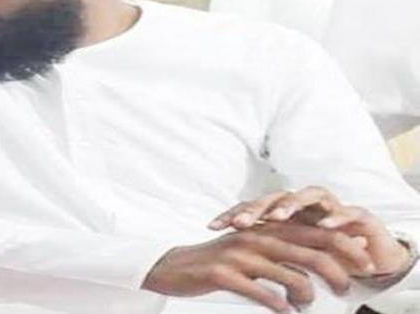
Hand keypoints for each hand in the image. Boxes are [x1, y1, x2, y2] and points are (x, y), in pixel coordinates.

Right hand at [142, 222, 374, 312]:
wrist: (174, 265)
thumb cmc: (216, 262)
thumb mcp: (249, 250)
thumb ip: (277, 252)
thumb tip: (313, 266)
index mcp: (262, 229)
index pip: (308, 233)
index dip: (339, 244)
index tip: (362, 259)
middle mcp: (253, 237)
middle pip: (305, 250)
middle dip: (333, 268)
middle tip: (347, 286)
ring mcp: (238, 255)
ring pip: (286, 273)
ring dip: (305, 293)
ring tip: (307, 305)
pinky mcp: (224, 274)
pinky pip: (259, 291)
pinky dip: (277, 304)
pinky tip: (285, 312)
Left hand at [208, 186, 410, 275]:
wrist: (366, 251)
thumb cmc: (320, 250)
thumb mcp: (288, 255)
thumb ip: (262, 254)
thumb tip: (225, 265)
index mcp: (283, 211)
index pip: (254, 209)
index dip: (233, 215)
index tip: (213, 227)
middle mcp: (302, 204)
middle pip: (274, 198)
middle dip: (256, 209)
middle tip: (241, 222)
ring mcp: (328, 206)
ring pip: (307, 196)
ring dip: (291, 205)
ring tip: (277, 217)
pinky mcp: (355, 215)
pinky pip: (345, 211)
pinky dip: (334, 218)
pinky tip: (323, 225)